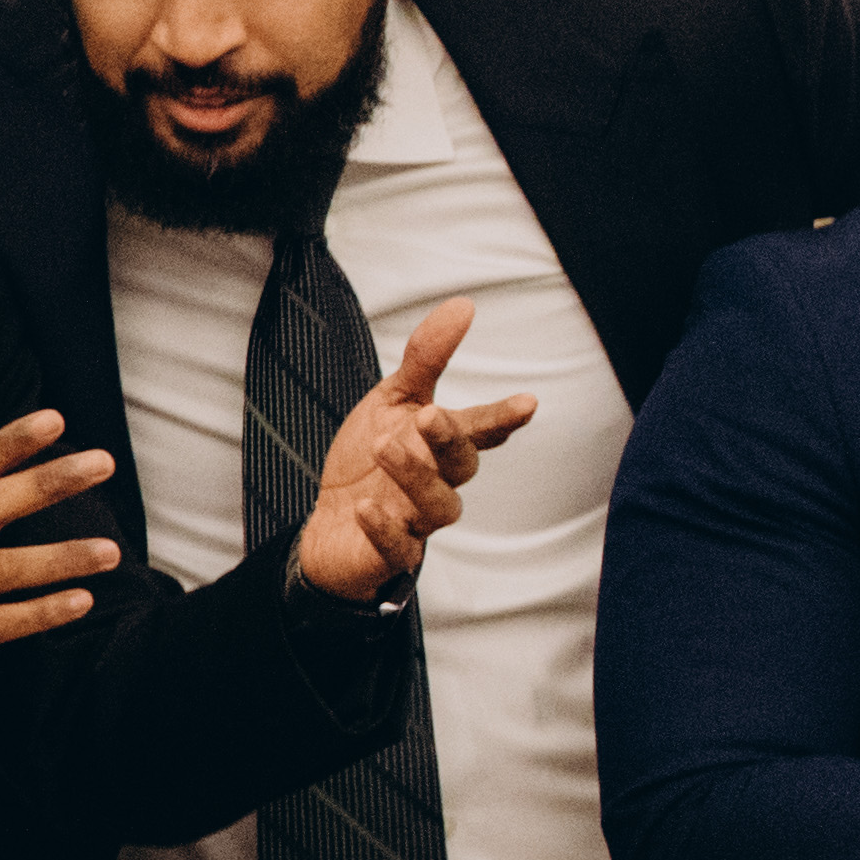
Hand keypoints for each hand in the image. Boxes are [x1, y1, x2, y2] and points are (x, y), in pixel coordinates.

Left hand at [294, 301, 539, 605]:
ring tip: (383, 449)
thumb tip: (463, 306)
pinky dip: (385, 531)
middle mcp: (438, 483)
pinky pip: (398, 549)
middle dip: (450, 442)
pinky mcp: (390, 553)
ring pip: (437, 507)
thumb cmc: (370, 462)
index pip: (479, 430)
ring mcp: (417, 520)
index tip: (527, 403)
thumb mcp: (391, 401)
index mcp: (441, 447)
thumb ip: (426, 359)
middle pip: (461, 467)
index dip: (502, 418)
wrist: (332, 525)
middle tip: (429, 417)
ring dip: (414, 478)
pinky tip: (366, 509)